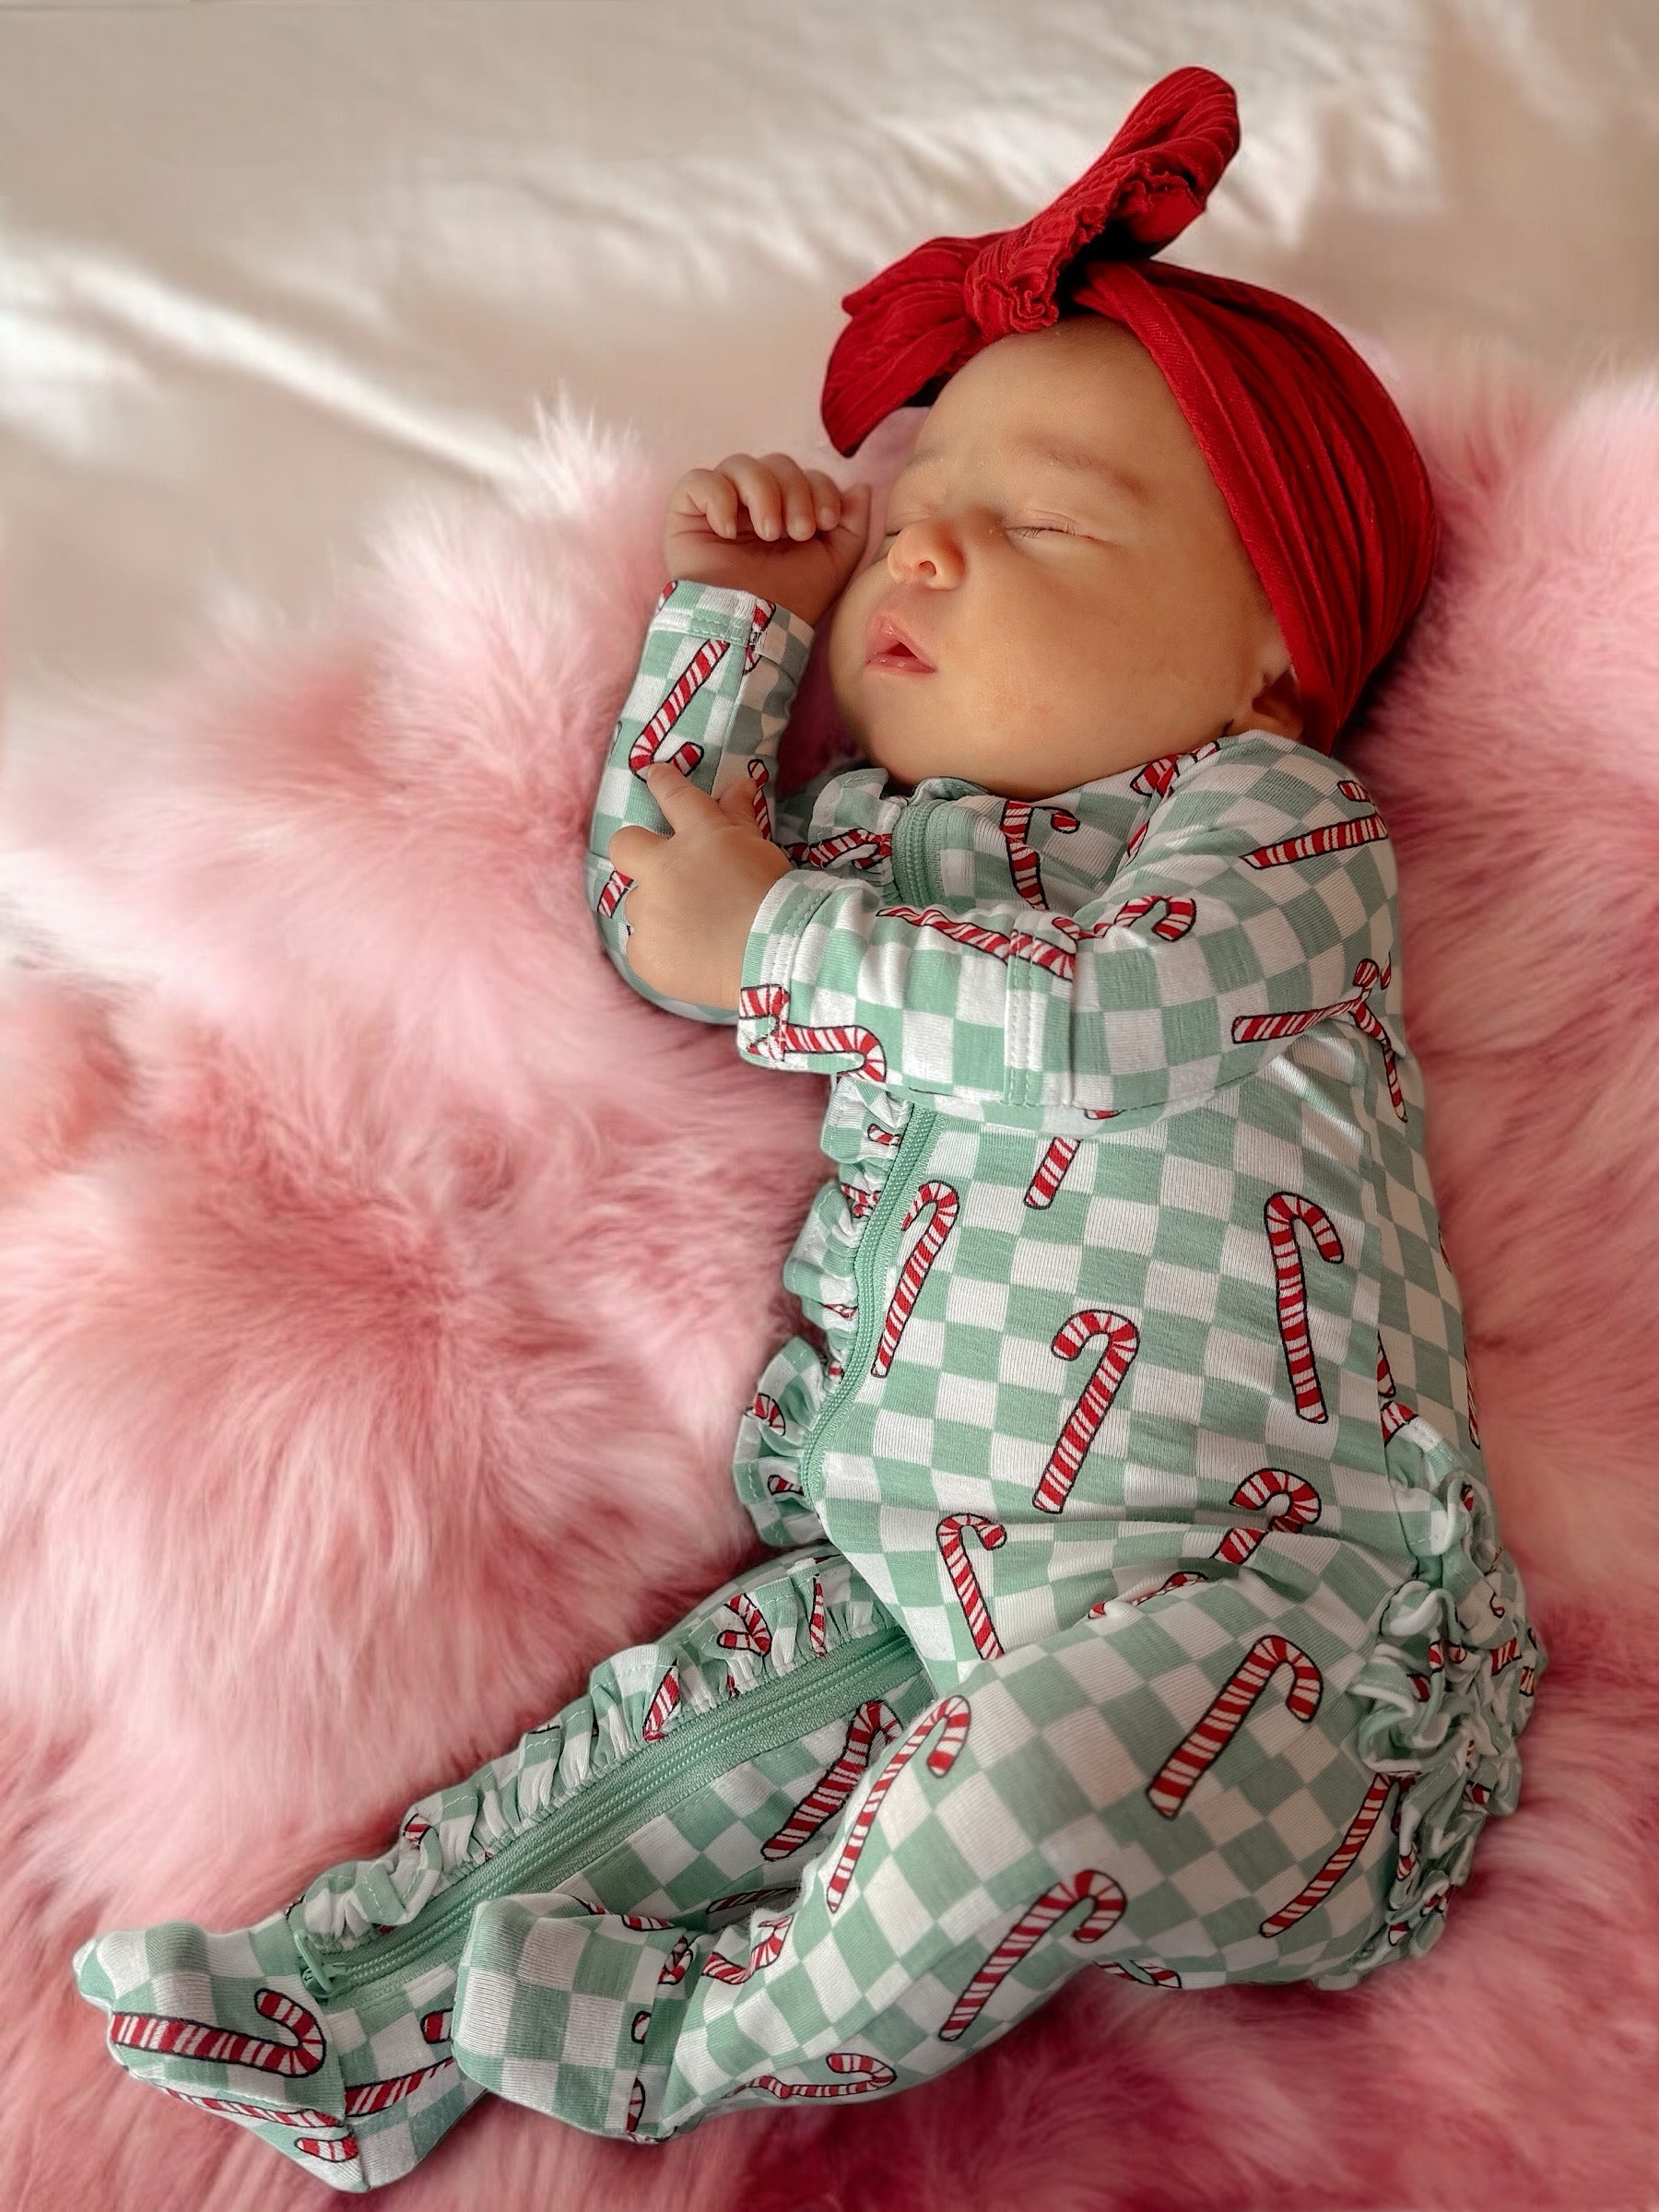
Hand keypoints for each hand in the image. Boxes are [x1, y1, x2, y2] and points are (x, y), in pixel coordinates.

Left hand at [608, 760, 792, 1010]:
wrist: (777, 956)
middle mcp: (663, 869)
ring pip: (639, 904)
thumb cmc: (776, 898)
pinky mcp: (644, 953)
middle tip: (656, 867)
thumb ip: (739, 817)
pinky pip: (642, 946)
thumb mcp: (760, 850)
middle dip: (634, 848)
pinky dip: (661, 950)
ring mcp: (649, 913)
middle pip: (624, 844)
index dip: (662, 782)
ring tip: (696, 930)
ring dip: (660, 911)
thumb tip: (739, 783)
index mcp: (698, 836)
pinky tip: (690, 957)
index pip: (672, 794)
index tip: (655, 776)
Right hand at [664, 454, 872, 626]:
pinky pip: (698, 480)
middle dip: (795, 492)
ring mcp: (720, 507)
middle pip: (776, 462)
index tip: (825, 522)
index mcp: (786, 511)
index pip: (805, 474)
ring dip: (763, 493)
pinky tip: (728, 531)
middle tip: (797, 533)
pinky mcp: (687, 514)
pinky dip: (718, 497)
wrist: (751, 628)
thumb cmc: (792, 600)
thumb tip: (860, 486)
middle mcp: (752, 504)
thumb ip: (852, 524)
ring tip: (768, 533)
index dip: (819, 488)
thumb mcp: (835, 562)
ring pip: (740, 464)